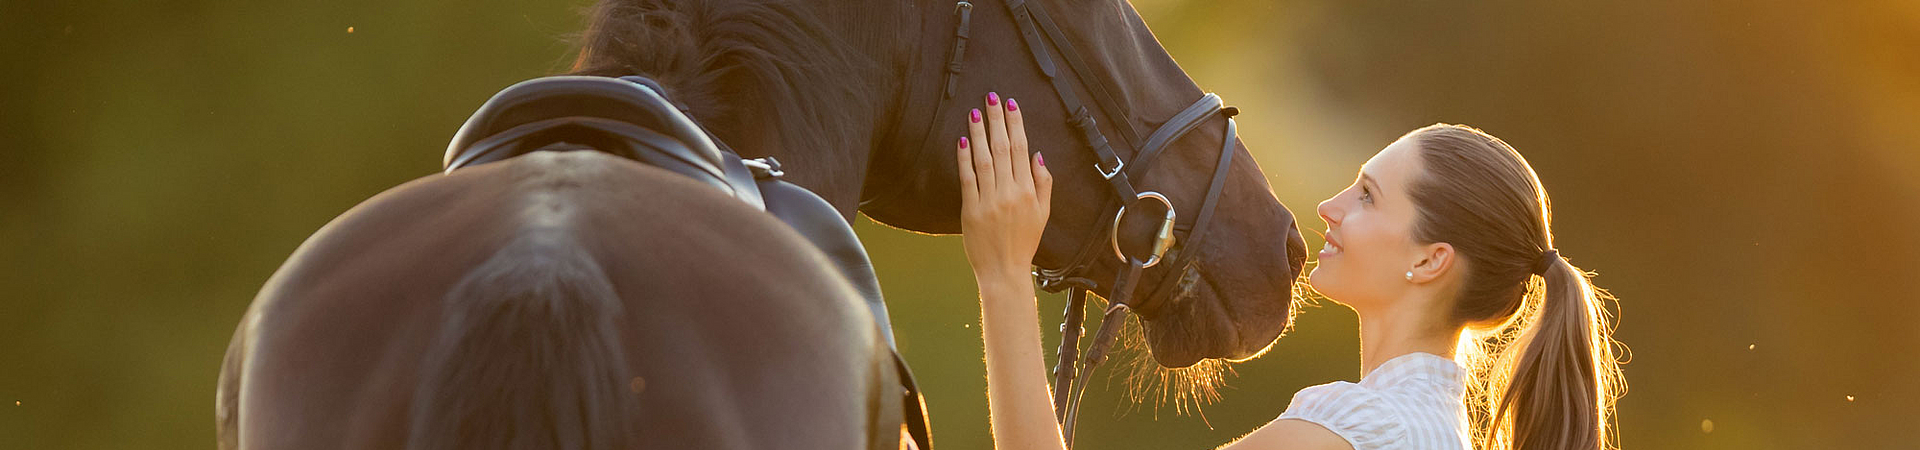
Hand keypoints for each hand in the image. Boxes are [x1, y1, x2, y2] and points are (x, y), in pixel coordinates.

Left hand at [958, 92, 1052, 288]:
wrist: (1004, 271)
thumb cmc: (1024, 242)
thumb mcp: (1043, 213)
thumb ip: (1043, 182)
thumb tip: (1037, 154)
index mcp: (1029, 191)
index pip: (1021, 149)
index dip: (1015, 124)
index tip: (1011, 105)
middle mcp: (1010, 192)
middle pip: (1002, 148)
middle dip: (997, 120)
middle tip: (991, 97)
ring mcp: (990, 201)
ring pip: (984, 159)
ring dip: (979, 133)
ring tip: (975, 112)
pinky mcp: (971, 210)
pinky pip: (967, 179)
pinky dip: (964, 158)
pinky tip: (962, 140)